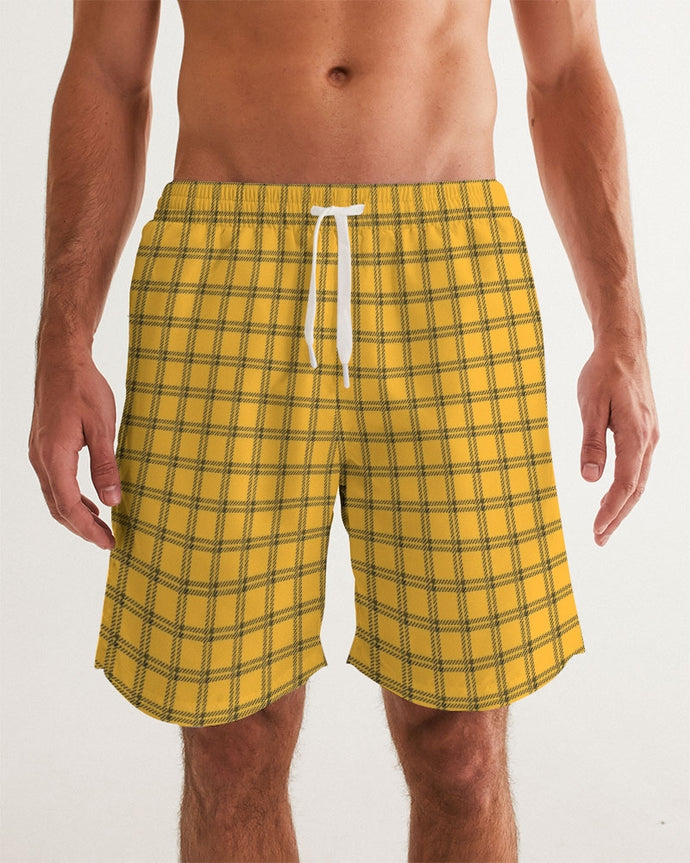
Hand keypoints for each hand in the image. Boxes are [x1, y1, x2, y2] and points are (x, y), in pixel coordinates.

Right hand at [28, 354, 120, 549]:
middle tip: (107, 541)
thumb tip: (112, 501)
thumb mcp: (103, 427)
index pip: (68, 505)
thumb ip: (105, 466)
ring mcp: (39, 453)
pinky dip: (71, 497)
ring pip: (54, 495)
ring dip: (76, 514)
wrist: (62, 361)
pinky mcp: (44, 446)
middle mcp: (40, 458)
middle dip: (82, 528)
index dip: (88, 529)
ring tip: (100, 526)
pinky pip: (55, 481)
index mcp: (54, 456)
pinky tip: (89, 501)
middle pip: (58, 506)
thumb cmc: (83, 388)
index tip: (107, 542)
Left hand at [577, 343, 659, 545]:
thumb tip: (590, 479)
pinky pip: (640, 468)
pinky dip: (629, 488)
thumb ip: (591, 443)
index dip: (611, 510)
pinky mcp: (646, 431)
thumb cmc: (604, 373)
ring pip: (640, 480)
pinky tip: (615, 496)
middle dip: (617, 517)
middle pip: (636, 489)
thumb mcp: (591, 405)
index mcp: (635, 435)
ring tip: (604, 525)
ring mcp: (650, 436)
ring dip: (623, 505)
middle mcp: (648, 439)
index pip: (625, 484)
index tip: (596, 530)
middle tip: (599, 539)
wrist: (624, 348)